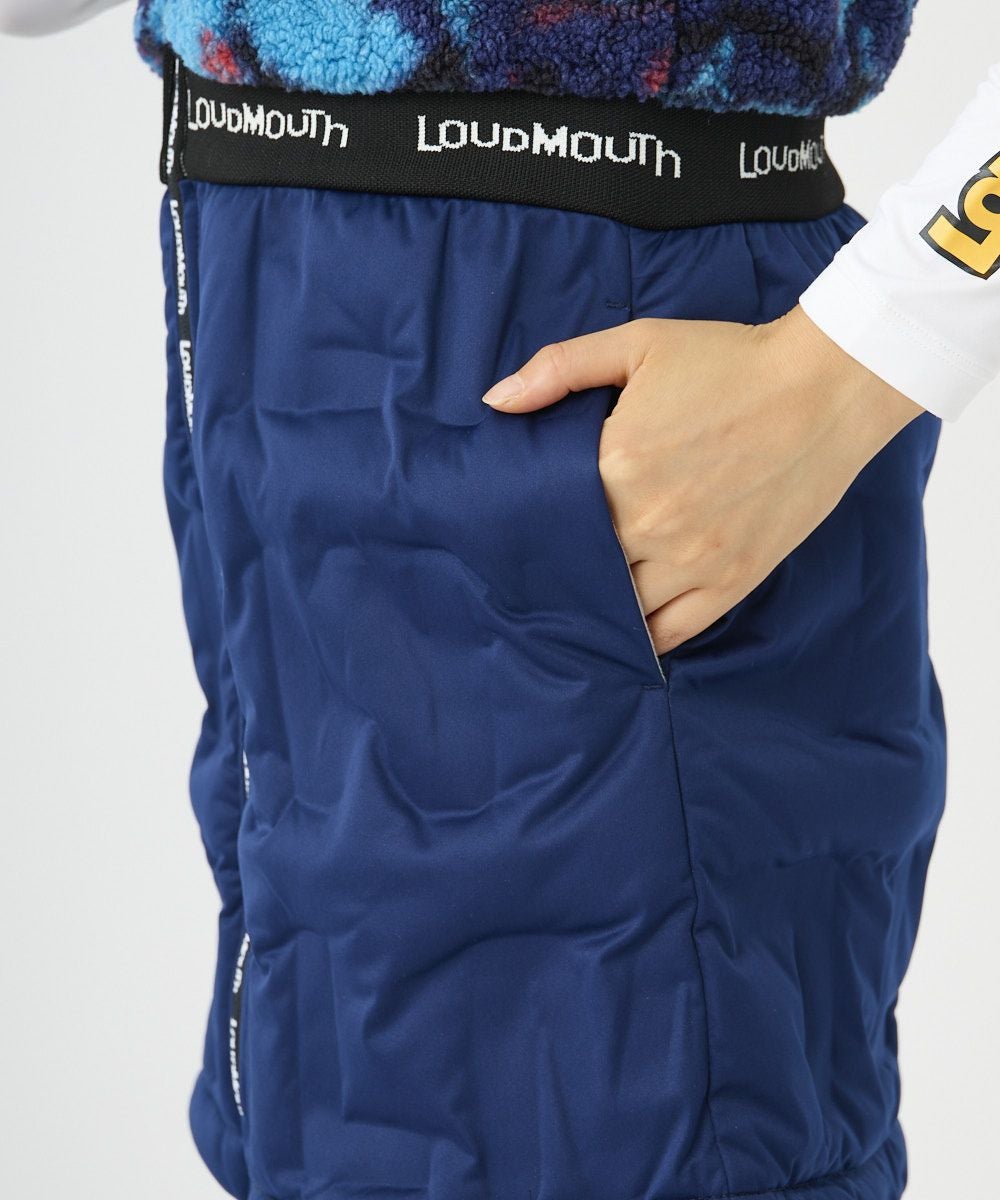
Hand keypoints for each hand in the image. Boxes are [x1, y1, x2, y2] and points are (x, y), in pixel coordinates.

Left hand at [481, 305, 924, 654]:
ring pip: (623, 606)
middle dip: (562, 569)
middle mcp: (648, 523)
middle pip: (581, 567)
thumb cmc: (730, 361)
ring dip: (600, 605)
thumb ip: (559, 369)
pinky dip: (646, 635)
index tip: (522, 530)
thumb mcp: (638, 344)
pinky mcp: (733, 580)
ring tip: (585, 598)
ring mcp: (693, 559)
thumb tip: (494, 402)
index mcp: (616, 466)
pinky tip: (630, 628)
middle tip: (546, 570)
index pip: (549, 518)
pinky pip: (674, 630)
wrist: (826, 386)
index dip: (533, 528)